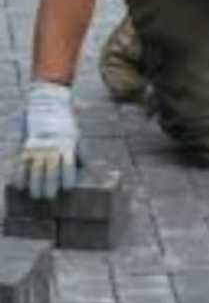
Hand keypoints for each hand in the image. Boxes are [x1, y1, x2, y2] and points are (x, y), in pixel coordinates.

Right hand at [12, 80, 80, 198]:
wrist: (48, 105)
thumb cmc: (67, 127)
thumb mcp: (78, 138)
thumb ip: (83, 156)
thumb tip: (94, 174)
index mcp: (67, 145)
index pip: (68, 164)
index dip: (67, 178)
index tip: (67, 189)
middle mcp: (52, 146)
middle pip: (50, 168)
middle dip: (49, 184)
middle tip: (48, 198)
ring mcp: (38, 146)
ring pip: (35, 167)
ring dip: (34, 183)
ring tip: (35, 196)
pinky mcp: (26, 145)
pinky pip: (21, 162)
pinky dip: (20, 175)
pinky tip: (20, 186)